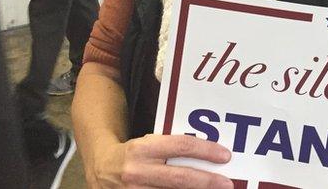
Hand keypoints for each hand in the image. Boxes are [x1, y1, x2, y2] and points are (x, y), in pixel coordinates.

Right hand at [91, 134, 233, 188]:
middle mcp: (137, 172)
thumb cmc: (133, 154)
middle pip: (180, 178)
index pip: (181, 146)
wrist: (100, 168)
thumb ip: (172, 148)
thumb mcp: (149, 144)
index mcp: (143, 149)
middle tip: (227, 183)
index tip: (225, 156)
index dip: (206, 151)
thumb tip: (209, 155)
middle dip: (207, 181)